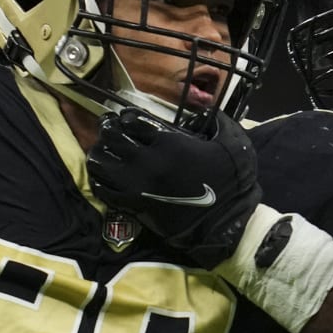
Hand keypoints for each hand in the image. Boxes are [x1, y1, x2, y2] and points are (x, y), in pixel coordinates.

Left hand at [87, 109, 262, 268]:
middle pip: (112, 139)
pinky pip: (105, 190)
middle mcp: (147, 161)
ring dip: (100, 154)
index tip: (128, 118)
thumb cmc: (230, 182)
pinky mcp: (135, 206)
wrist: (225, 223)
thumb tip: (206, 110)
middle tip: (110, 131)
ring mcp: (137, 185)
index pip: (134, 121)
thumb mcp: (233, 144)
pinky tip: (102, 176)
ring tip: (102, 151)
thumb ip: (217, 121)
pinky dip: (100, 181)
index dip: (128, 117)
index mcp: (168, 142)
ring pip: (102, 163)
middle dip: (109, 131)